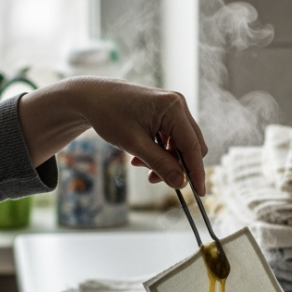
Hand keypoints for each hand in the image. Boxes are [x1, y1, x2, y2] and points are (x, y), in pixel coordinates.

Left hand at [17, 76, 209, 194]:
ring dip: (165, 160)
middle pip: (191, 146)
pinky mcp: (166, 113)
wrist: (92, 97)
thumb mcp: (134, 144)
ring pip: (180, 145)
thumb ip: (160, 164)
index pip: (193, 146)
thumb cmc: (110, 115)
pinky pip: (171, 139)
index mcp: (173, 108)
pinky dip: (160, 152)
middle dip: (176, 166)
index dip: (196, 172)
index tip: (199, 193)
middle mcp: (178, 105)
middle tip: (154, 178)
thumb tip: (180, 183)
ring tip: (140, 165)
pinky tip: (140, 157)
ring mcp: (173, 108)